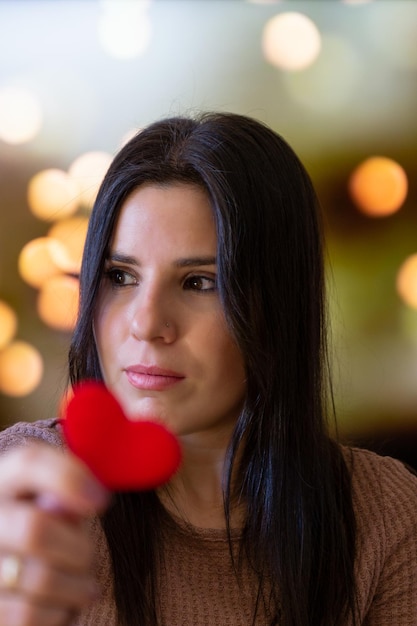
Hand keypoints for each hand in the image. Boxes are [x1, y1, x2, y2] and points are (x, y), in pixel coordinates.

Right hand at [0, 443, 108, 624]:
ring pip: (40, 579)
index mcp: (1, 481)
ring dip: (76, 588)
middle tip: (88, 558)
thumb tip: (91, 499)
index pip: (28, 462)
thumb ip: (64, 491)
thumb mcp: (46, 499)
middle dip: (78, 549)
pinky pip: (29, 616)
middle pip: (35, 529)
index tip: (101, 501)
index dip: (70, 478)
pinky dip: (58, 614)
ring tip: (83, 588)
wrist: (9, 567)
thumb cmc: (41, 527)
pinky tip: (62, 607)